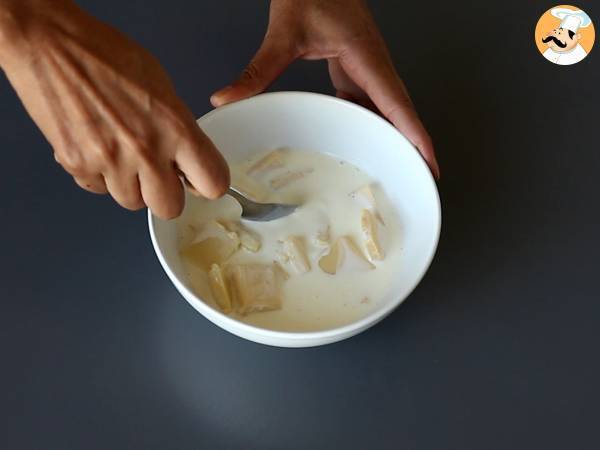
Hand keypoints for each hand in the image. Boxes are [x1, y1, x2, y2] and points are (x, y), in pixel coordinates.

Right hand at [0, 0, 228, 218]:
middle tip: (158, 174)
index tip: (198, 179)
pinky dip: (100, 176)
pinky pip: (98, 189)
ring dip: (131, 186)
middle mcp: (145, 151)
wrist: (50, 45)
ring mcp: (109, 163)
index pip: (212, 183)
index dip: (207, 184)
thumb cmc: (106, 56)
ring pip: (132, 203)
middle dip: (166, 194)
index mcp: (175, 128)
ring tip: (122, 154)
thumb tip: (186, 157)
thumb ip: (179, 127)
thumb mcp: (161, 87)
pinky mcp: (78, 166)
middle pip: (170, 208)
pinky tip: (97, 148)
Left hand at [211, 0, 438, 177]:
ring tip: (396, 169)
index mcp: (367, 58)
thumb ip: (258, 69)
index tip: (428, 162)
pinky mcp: (356, 69)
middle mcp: (375, 66)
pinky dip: (370, 124)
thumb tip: (228, 98)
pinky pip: (369, 102)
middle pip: (400, 113)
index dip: (416, 136)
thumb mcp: (284, 34)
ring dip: (393, 137)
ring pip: (387, 110)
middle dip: (413, 146)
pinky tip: (360, 141)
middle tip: (418, 178)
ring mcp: (368, 68)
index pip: (398, 104)